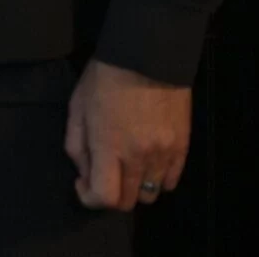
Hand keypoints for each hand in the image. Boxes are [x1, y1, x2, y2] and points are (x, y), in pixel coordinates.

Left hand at [65, 58, 191, 210]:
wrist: (147, 57)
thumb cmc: (105, 78)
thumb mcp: (77, 108)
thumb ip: (76, 146)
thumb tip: (84, 174)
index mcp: (109, 146)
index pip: (105, 197)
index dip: (89, 198)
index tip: (82, 183)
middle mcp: (139, 156)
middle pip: (129, 201)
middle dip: (111, 194)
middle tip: (104, 173)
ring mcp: (164, 153)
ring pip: (151, 194)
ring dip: (135, 187)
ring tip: (126, 166)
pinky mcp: (182, 147)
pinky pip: (170, 181)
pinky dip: (157, 179)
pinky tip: (147, 163)